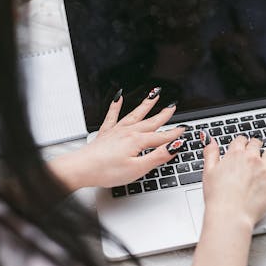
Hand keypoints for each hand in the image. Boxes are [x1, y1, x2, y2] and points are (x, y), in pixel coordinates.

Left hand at [49, 89, 185, 189]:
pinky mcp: (105, 133)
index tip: (184, 130)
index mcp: (138, 141)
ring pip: (135, 114)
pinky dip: (116, 105)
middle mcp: (128, 132)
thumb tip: (175, 147)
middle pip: (151, 122)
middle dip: (163, 115)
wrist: (81, 169)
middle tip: (173, 106)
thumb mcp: (138, 168)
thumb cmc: (106, 171)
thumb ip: (157, 156)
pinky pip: (112, 115)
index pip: (162, 137)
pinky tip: (119, 97)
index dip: (175, 134)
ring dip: (146, 105)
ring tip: (154, 95)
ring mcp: (116, 131)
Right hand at [185, 132, 265, 265]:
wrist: (230, 214)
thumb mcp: (208, 172)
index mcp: (235, 156)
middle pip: (256, 144)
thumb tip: (210, 140)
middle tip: (258, 144)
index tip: (243, 143)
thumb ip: (210, 154)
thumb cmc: (218, 198)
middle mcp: (251, 159)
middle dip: (257, 143)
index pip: (240, 141)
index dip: (242, 142)